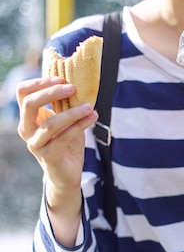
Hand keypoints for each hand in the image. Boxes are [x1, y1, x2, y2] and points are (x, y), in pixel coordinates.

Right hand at [16, 76, 98, 244]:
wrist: (67, 172)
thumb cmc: (66, 141)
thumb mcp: (66, 119)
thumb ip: (65, 104)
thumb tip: (77, 80)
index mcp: (28, 117)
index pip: (23, 92)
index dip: (39, 82)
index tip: (61, 79)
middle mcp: (27, 129)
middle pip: (30, 104)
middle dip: (51, 93)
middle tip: (73, 88)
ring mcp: (35, 144)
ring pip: (50, 124)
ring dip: (72, 113)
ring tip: (90, 107)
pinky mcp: (48, 156)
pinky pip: (64, 138)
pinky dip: (80, 126)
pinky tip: (93, 117)